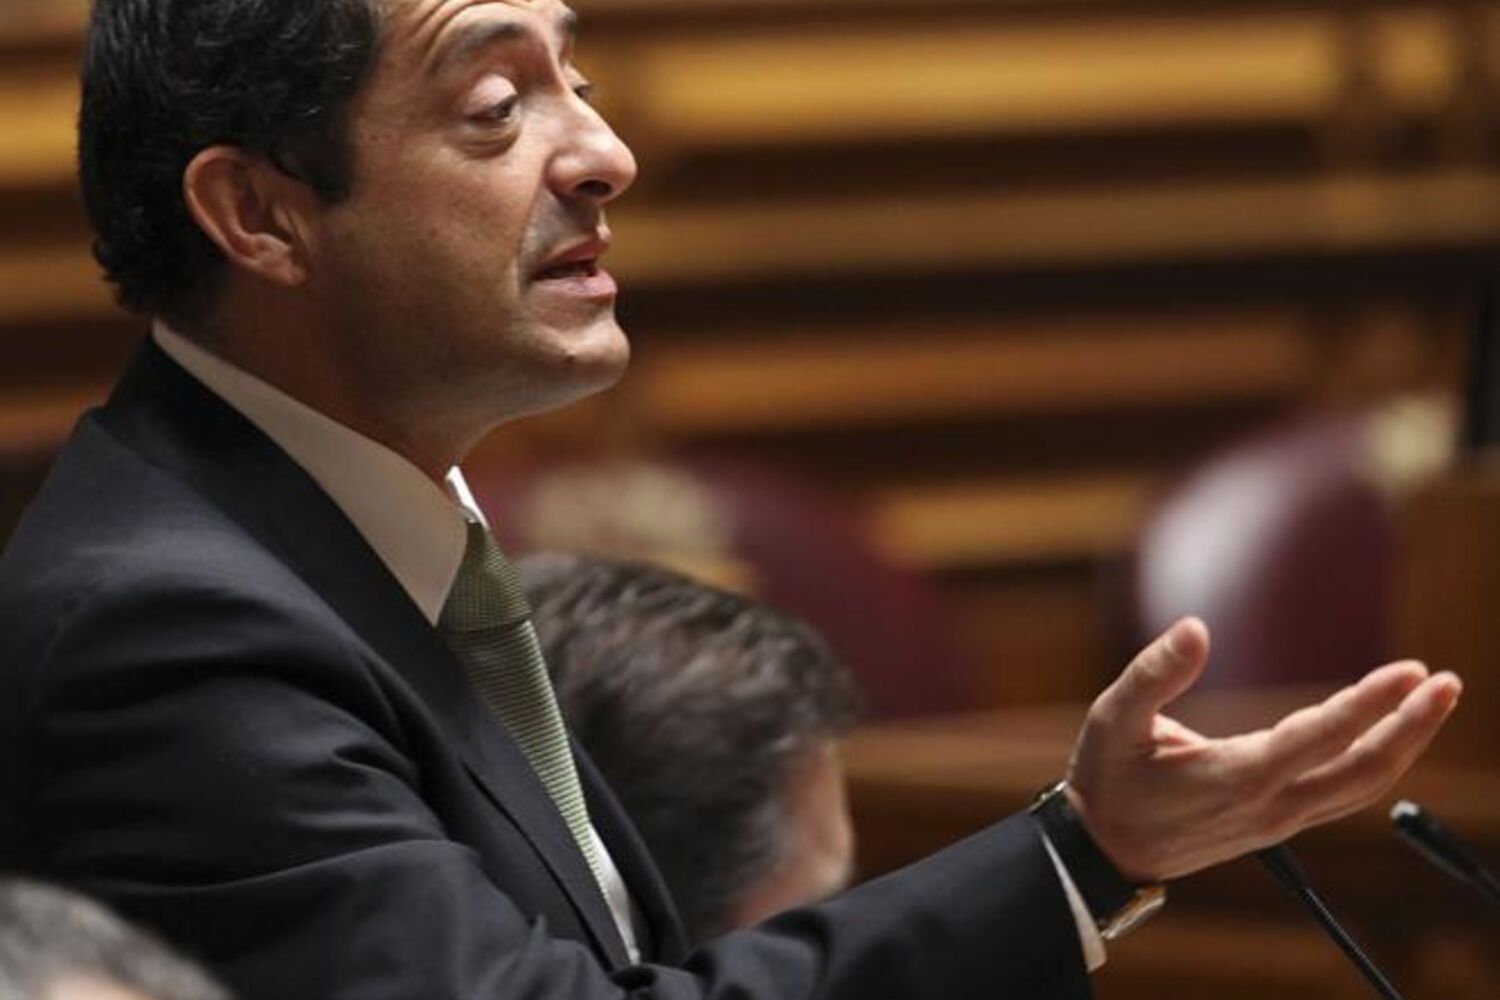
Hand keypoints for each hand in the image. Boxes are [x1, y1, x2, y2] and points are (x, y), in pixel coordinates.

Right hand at [1065, 617, 1461, 882]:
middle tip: (1445, 683)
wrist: (1104, 851)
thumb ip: (1154, 673)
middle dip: (1411, 728)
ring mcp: (1278, 819)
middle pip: (1362, 771)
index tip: (1409, 672)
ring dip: (1403, 745)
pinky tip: (1385, 734)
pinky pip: (1342, 793)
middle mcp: (1268, 805)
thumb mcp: (1112, 718)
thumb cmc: (1106, 781)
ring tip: (1430, 702)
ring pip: (1360, 787)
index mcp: (1234, 776)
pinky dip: (1375, 762)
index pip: (1319, 738)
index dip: (1368, 704)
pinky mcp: (1277, 823)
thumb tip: (1196, 628)